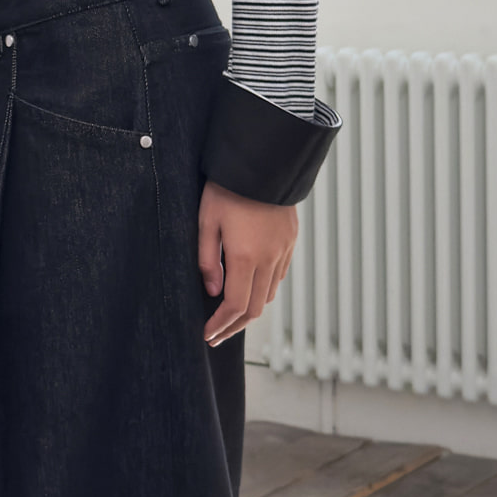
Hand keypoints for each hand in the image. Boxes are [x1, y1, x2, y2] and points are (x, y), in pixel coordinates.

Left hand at [198, 181, 297, 345]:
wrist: (263, 161)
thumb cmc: (227, 188)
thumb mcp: (206, 222)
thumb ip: (208, 260)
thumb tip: (213, 291)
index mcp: (246, 256)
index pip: (236, 306)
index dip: (221, 325)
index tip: (207, 334)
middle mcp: (269, 258)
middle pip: (255, 308)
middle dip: (234, 326)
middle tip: (216, 335)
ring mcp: (284, 250)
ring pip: (269, 294)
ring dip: (250, 309)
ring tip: (230, 315)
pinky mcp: (291, 240)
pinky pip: (279, 275)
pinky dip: (264, 289)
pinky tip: (249, 287)